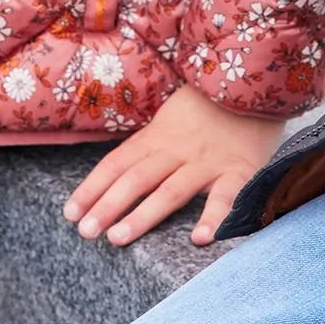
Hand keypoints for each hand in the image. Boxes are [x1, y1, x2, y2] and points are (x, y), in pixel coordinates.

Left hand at [63, 82, 283, 248]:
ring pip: (170, 190)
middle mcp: (177, 149)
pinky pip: (227, 196)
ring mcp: (207, 161)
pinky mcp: (240, 170)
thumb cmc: (208, 108)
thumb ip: (149, 146)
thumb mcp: (170, 120)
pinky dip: (214, 217)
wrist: (254, 84)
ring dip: (143, 215)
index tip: (69, 214)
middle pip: (136, 178)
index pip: (117, 163)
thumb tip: (114, 176)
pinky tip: (200, 239)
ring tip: (118, 238)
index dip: (92, 188)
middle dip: (108, 205)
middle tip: (86, 232)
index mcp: (157, 136)